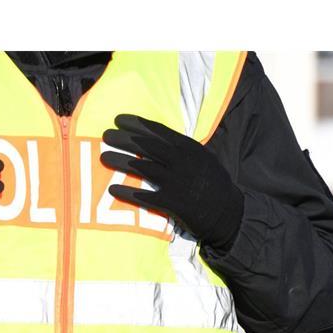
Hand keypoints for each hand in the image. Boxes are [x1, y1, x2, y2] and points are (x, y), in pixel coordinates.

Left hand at [100, 114, 243, 249]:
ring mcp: (176, 182)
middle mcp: (181, 161)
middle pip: (146, 146)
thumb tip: (161, 140)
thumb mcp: (203, 159)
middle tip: (105, 135)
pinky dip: (128, 192)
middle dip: (123, 138)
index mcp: (189, 148)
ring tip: (104, 157)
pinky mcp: (172, 203)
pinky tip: (112, 189)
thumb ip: (183, 150)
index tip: (118, 119)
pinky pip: (145, 196)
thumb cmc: (214, 185)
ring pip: (142, 167)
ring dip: (120, 161)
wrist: (228, 213)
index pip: (158, 131)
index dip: (136, 124)